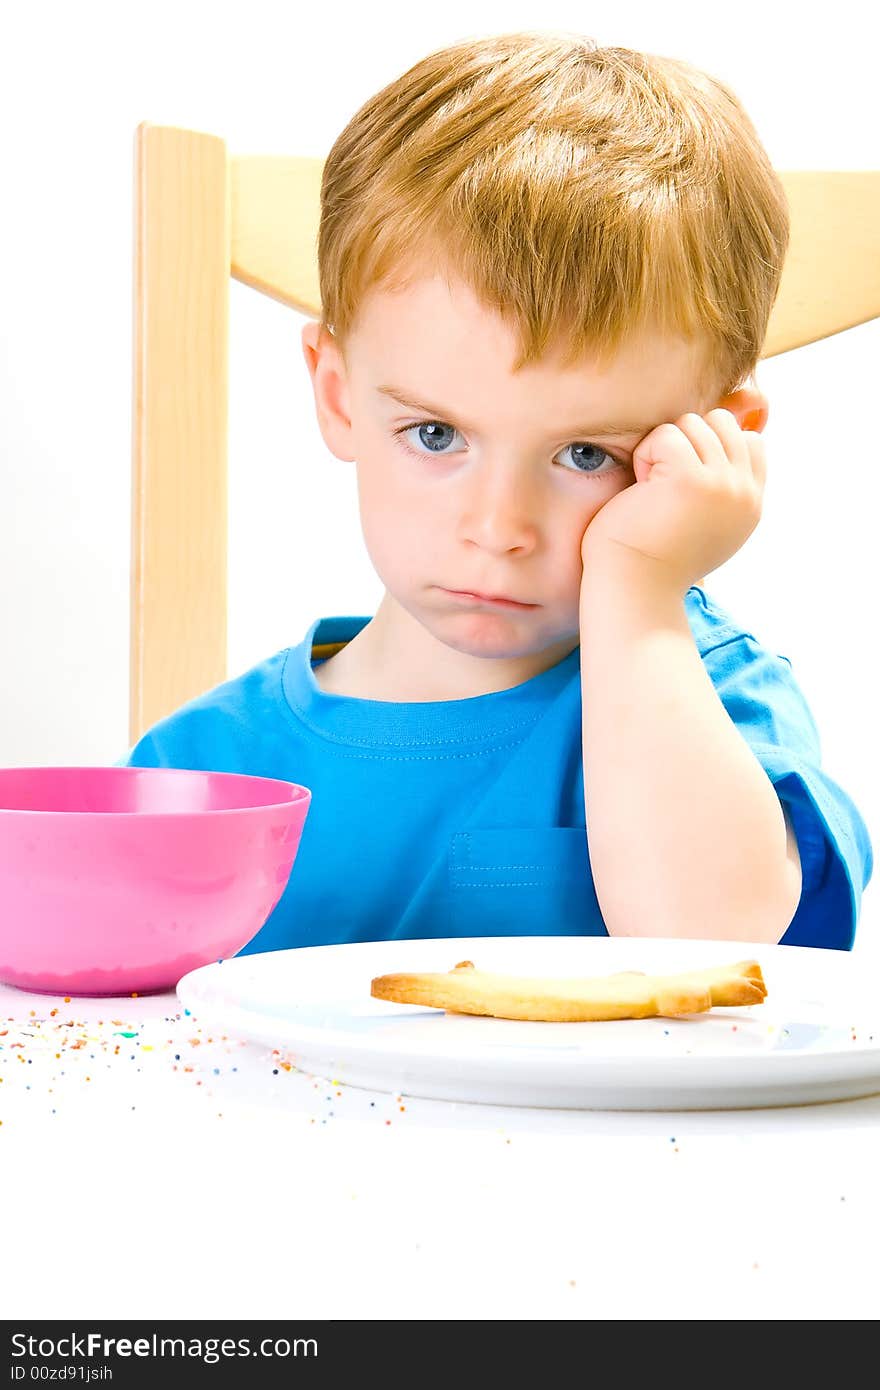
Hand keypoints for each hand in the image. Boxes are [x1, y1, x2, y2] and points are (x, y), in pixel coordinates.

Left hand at [581, 409, 766, 594]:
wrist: (633, 590)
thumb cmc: (653, 556)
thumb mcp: (703, 518)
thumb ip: (723, 480)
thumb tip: (744, 413)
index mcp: (751, 505)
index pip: (749, 441)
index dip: (710, 447)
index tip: (681, 485)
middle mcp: (744, 494)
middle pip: (720, 423)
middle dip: (685, 443)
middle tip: (663, 488)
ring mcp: (722, 485)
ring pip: (692, 423)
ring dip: (662, 450)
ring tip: (652, 492)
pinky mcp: (690, 479)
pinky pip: (665, 434)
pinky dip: (644, 456)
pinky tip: (640, 491)